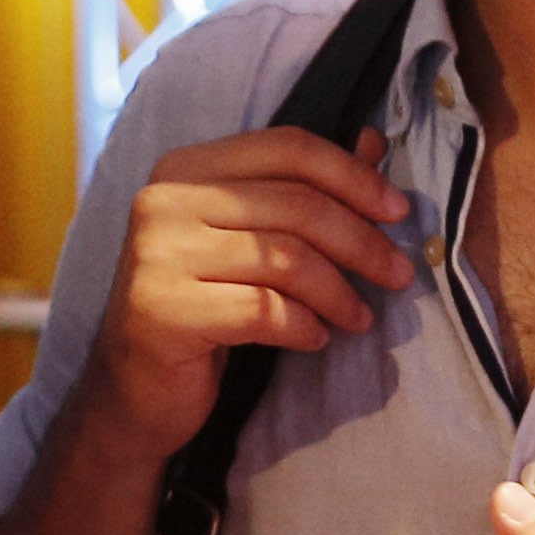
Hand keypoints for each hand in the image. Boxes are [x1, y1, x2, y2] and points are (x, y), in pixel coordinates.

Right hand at [76, 124, 417, 460]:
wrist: (134, 390)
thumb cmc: (200, 308)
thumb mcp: (249, 240)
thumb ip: (303, 189)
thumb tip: (374, 143)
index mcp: (185, 168)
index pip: (288, 148)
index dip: (353, 176)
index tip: (398, 211)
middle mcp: (164, 201)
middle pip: (296, 205)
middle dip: (362, 242)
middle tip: (400, 275)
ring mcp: (157, 255)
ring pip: (286, 259)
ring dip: (339, 292)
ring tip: (359, 317)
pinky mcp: (163, 310)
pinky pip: (262, 311)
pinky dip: (304, 327)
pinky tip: (315, 339)